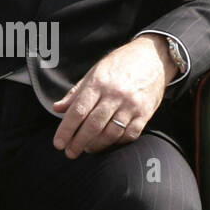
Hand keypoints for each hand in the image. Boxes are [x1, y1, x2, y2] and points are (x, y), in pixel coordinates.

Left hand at [51, 36, 175, 157]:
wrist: (153, 57)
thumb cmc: (120, 64)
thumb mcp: (94, 72)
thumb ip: (76, 93)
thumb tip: (57, 108)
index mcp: (98, 83)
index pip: (78, 111)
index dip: (66, 129)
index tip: (58, 143)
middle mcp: (115, 94)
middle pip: (93, 125)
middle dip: (78, 142)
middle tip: (70, 153)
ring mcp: (131, 105)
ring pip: (110, 133)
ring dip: (96, 145)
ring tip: (87, 149)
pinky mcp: (145, 113)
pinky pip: (129, 134)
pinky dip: (117, 142)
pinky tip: (108, 143)